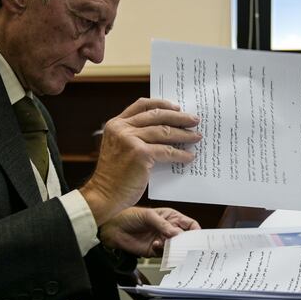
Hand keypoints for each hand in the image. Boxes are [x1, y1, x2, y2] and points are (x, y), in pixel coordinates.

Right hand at [80, 98, 200, 224]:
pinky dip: (180, 154)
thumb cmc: (114, 176)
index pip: (142, 105)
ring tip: (196, 137)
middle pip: (157, 115)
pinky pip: (167, 151)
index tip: (177, 107)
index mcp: (116, 124)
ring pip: (164, 131)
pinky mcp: (140, 154)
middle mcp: (122, 128)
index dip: (162, 103)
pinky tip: (189, 157)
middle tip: (194, 120)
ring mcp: (130, 139)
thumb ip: (135, 136)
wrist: (104, 195)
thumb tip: (166, 131)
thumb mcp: (120, 148)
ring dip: (184, 134)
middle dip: (179, 117)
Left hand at [99, 207, 200, 257]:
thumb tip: (178, 233)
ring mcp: (162, 240)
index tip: (197, 237)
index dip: (195, 231)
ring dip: (174, 248)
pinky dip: (163, 251)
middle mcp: (168, 229)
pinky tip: (156, 245)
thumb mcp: (149, 216)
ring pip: (176, 248)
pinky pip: (165, 254)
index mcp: (171, 217)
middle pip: (185, 238)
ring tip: (167, 244)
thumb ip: (164, 225)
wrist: (113, 228)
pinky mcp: (155, 251)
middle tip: (186, 245)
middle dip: (187, 242)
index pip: (189, 224)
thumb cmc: (129, 216)